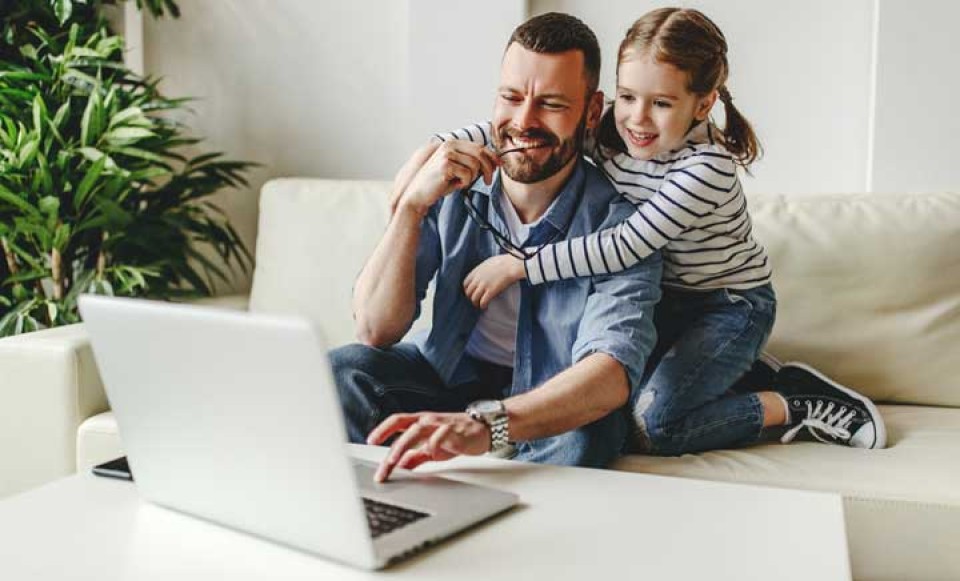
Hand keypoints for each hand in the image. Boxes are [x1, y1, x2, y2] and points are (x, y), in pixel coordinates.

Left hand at [366, 412, 490, 481]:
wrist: (484, 430)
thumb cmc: (456, 437)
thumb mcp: (432, 449)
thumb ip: (415, 456)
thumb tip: (398, 466)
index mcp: (421, 422)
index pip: (397, 421)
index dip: (383, 429)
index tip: (370, 440)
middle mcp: (428, 420)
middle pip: (404, 424)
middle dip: (389, 441)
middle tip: (381, 461)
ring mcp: (441, 424)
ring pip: (418, 429)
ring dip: (404, 445)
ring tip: (395, 460)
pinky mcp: (455, 431)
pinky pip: (442, 435)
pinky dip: (434, 443)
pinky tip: (429, 452)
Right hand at [398, 140, 497, 215]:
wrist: (418, 194)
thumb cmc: (439, 184)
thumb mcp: (457, 170)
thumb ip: (472, 163)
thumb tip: (495, 162)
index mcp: (452, 143)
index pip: (479, 146)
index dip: (492, 156)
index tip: (499, 166)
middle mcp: (449, 145)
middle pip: (480, 153)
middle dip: (488, 169)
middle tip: (488, 181)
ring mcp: (447, 154)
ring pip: (475, 165)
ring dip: (473, 178)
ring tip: (462, 183)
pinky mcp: (445, 165)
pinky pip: (467, 174)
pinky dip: (465, 183)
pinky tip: (456, 185)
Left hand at [463, 254, 525, 308]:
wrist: (510, 265)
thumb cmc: (502, 262)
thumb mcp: (487, 263)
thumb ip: (481, 270)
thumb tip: (482, 274)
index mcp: (475, 272)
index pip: (465, 283)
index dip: (467, 289)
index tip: (470, 292)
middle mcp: (477, 279)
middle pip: (468, 292)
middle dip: (471, 297)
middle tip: (475, 300)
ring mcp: (483, 286)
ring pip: (474, 298)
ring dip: (476, 303)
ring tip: (479, 305)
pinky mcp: (491, 291)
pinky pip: (483, 302)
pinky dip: (483, 305)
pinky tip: (485, 307)